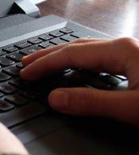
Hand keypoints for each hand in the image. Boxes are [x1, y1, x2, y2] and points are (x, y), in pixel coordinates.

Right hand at [21, 37, 138, 126]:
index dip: (45, 64)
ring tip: (46, 65)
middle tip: (27, 64)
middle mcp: (126, 47)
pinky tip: (78, 72)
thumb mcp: (131, 108)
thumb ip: (92, 103)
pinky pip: (101, 59)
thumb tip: (54, 99)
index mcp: (122, 51)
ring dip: (64, 58)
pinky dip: (80, 64)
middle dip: (49, 56)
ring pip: (89, 52)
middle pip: (77, 47)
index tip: (26, 74)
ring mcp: (133, 54)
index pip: (71, 54)